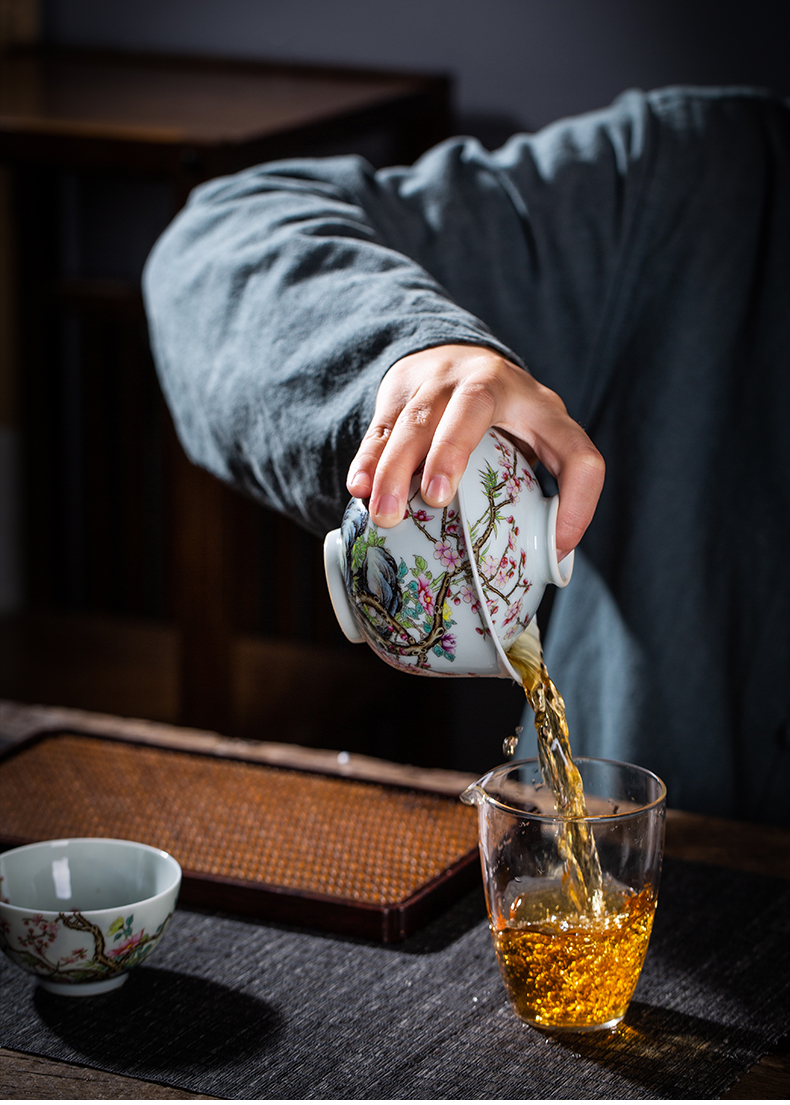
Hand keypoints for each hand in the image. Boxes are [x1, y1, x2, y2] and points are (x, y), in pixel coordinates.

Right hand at [346, 344, 603, 559]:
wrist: (453, 355)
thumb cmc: (506, 419)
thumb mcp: (537, 441)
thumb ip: (548, 488)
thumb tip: (553, 556)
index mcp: (541, 406)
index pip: (575, 451)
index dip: (580, 501)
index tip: (557, 545)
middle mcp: (490, 381)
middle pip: (474, 406)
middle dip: (451, 452)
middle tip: (436, 499)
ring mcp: (441, 380)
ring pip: (416, 417)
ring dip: (396, 467)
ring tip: (385, 514)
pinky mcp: (401, 388)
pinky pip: (382, 423)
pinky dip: (369, 458)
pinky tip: (358, 488)